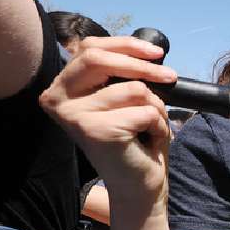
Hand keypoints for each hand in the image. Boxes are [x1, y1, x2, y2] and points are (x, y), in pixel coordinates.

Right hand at [39, 36, 177, 215]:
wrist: (138, 185)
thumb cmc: (135, 140)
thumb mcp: (123, 99)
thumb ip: (121, 74)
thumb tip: (147, 51)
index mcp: (61, 88)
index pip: (89, 48)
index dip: (126, 45)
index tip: (157, 52)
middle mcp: (57, 100)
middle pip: (100, 58)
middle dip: (143, 66)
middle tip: (171, 77)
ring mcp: (75, 115)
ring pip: (134, 89)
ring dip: (155, 108)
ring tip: (148, 128)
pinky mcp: (97, 130)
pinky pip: (146, 111)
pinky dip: (158, 124)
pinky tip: (147, 141)